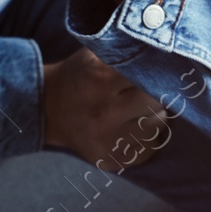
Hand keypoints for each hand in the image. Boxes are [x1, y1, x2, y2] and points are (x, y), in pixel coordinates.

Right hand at [42, 49, 169, 170]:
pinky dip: (146, 136)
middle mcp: (105, 112)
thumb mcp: (95, 54)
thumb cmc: (79, 76)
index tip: (158, 71)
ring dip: (154, 115)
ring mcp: (108, 140)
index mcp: (100, 79)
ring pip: (158, 125)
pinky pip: (149, 148)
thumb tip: (162, 53)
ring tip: (138, 108)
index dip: (157, 72)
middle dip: (157, 93)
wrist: (47, 108)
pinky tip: (132, 127)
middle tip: (148, 90)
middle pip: (157, 100)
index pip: (150, 74)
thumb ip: (126, 51)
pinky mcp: (111, 160)